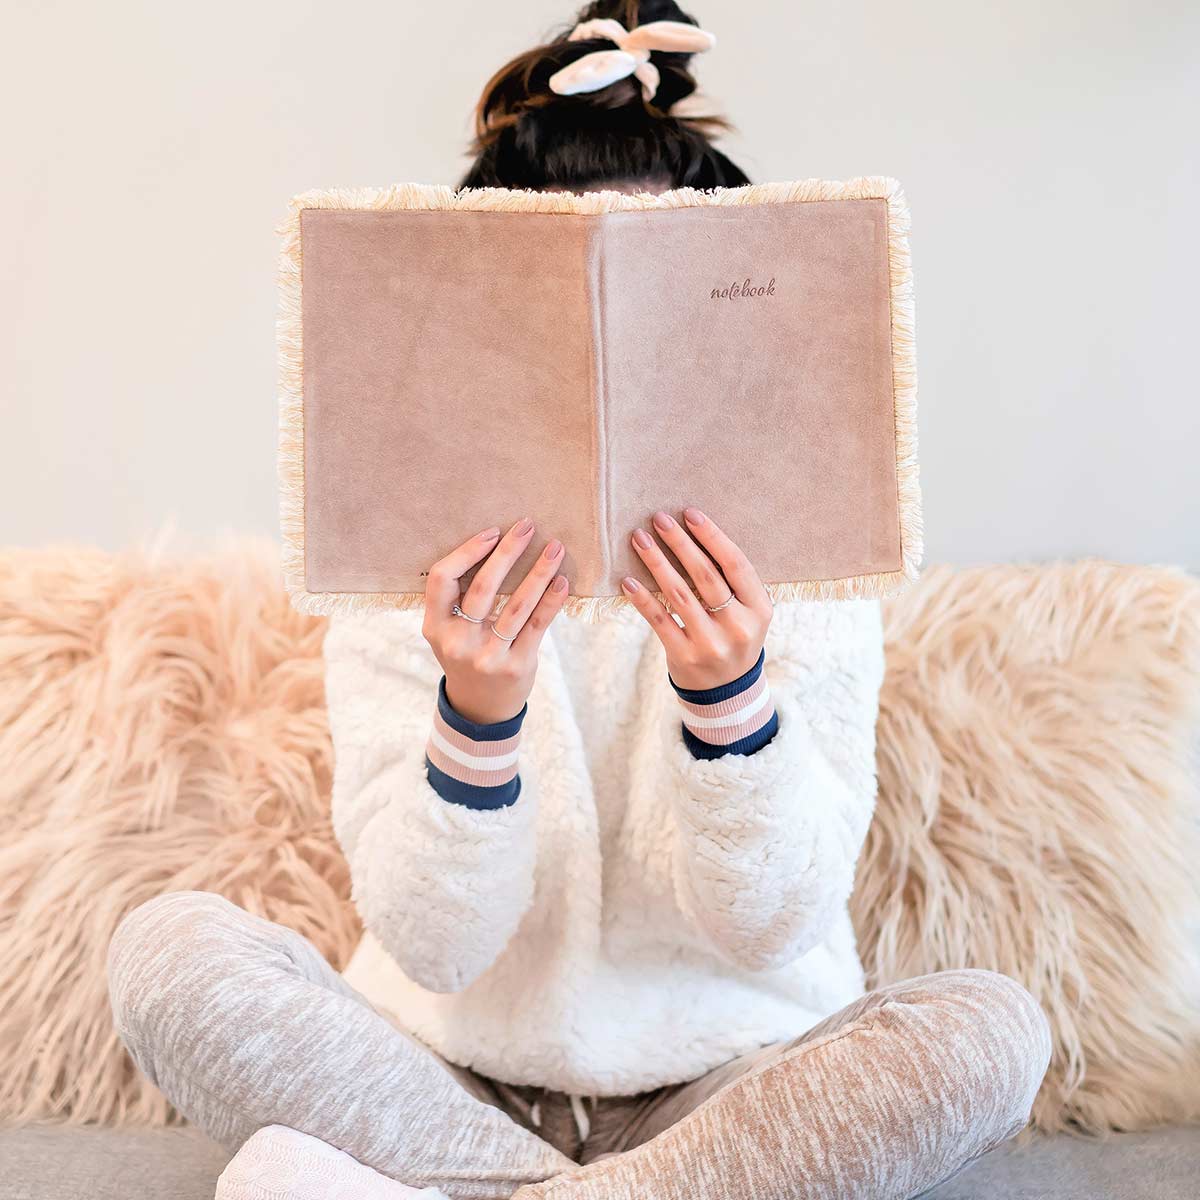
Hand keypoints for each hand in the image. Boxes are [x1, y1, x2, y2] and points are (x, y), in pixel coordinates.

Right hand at [422, 519, 569, 723]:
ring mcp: (487, 656)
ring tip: (555, 548)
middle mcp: (458, 641)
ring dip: (538, 572)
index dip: (467, 552)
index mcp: (435, 626)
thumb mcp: (447, 632)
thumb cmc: (466, 655)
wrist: (479, 709)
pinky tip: (562, 582)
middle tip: (527, 526)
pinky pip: (537, 626)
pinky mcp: (516, 666)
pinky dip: (551, 601)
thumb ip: (458, 599)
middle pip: (483, 587)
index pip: (441, 578)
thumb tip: (494, 544)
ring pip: (516, 605)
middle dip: (508, 552)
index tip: (493, 533)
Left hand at [622, 507, 772, 690]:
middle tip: (659, 519)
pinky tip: (628, 580)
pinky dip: (642, 599)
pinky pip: (659, 621)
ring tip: (640, 538)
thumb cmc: (734, 636)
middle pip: (706, 576)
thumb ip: (732, 582)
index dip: (712, 536)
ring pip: (679, 595)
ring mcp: (710, 644)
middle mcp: (738, 627)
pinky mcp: (684, 656)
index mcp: (759, 610)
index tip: (690, 513)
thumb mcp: (748, 613)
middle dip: (680, 543)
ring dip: (657, 563)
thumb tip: (695, 532)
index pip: (736, 564)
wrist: (728, 691)